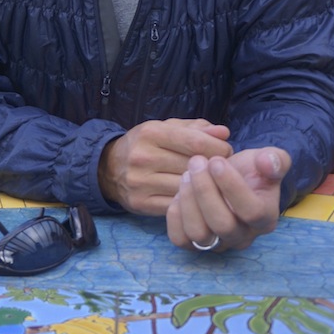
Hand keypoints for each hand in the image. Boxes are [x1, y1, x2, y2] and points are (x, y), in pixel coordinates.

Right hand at [98, 118, 232, 215]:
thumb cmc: (145, 144)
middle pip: (193, 165)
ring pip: (186, 187)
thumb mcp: (166, 128)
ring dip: (204, 187)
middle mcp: (143, 157)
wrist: (108, 167)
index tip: (226, 151)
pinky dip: (189, 201)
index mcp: (151, 133)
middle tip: (222, 169)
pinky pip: (176, 205)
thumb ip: (197, 128)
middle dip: (214, 167)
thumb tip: (224, 133)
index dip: (218, 147)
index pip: (195, 141)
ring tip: (211, 183)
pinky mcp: (140, 203)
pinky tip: (195, 197)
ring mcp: (140, 182)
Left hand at [166, 147, 290, 252]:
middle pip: (222, 225)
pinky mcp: (194, 243)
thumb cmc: (250, 170)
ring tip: (187, 174)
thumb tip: (269, 163)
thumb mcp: (268, 158)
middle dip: (205, 190)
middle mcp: (242, 236)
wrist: (231, 179)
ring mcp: (217, 243)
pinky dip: (175, 215)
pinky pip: (180, 239)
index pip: (251, 211)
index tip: (216, 161)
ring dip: (189, 200)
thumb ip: (276, 159)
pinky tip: (179, 191)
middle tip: (197, 162)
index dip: (232, 186)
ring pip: (199, 234)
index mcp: (265, 218)